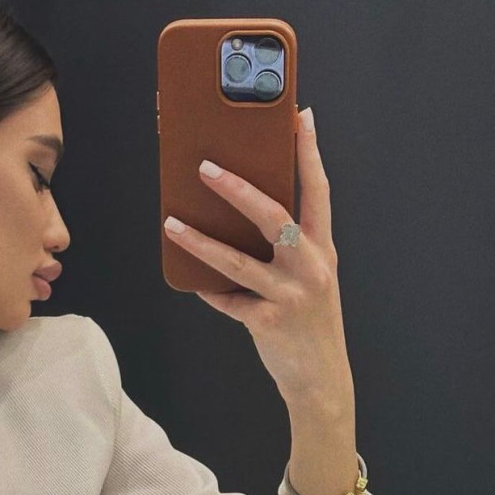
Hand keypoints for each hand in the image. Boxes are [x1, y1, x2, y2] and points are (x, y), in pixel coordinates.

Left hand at [163, 107, 353, 413]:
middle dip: (237, 189)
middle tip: (205, 166)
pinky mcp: (268, 322)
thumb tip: (242, 213)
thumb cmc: (309, 321)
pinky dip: (210, 291)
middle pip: (273, 217)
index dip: (309, 152)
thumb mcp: (311, 277)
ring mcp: (290, 295)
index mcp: (322, 249)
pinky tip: (192, 282)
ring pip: (237, 261)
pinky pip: (228, 301)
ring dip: (200, 241)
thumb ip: (288, 247)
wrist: (321, 378)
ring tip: (172, 223)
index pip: (318, 191)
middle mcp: (310, 267)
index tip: (299, 116)